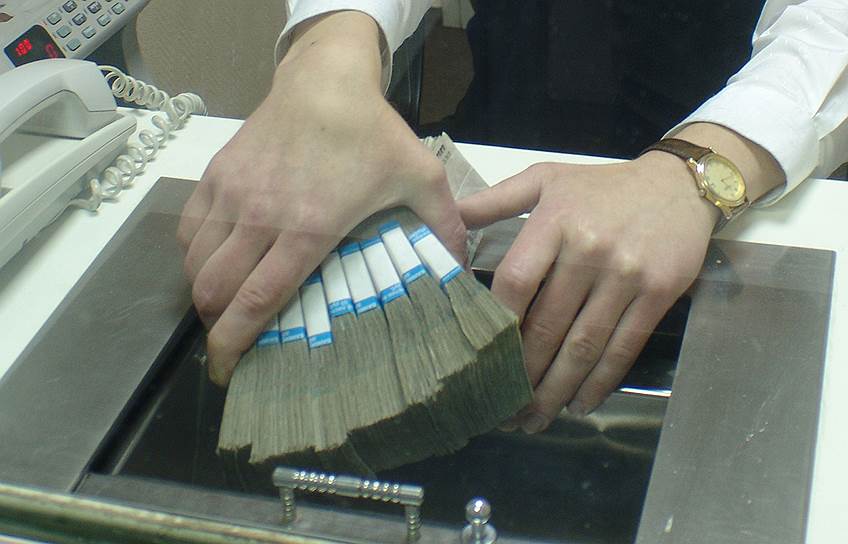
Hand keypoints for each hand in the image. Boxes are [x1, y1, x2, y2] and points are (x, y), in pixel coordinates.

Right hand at [177, 13, 465, 384]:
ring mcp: (231, 194)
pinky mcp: (215, 176)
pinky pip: (187, 232)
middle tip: (233, 343)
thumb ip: (443, 227)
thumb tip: (459, 272)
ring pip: (194, 264)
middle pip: (214, 291)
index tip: (228, 372)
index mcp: (307, 227)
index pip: (257, 299)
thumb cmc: (372, 132)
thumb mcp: (422, 177)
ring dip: (205, 294)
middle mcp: (258, 215)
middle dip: (216, 328)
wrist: (324, 80)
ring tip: (225, 308)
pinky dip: (195, 258)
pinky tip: (216, 264)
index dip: (235, 343)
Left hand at [459, 153, 717, 432]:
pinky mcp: (658, 294)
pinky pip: (623, 347)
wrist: (679, 186)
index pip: (516, 284)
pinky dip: (599, 382)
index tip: (480, 358)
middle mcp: (589, 250)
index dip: (497, 327)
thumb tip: (445, 221)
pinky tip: (579, 403)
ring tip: (534, 419)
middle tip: (503, 409)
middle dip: (522, 374)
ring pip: (583, 345)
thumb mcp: (546, 179)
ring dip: (556, 389)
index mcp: (555, 222)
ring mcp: (626, 275)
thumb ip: (494, 200)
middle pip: (548, 326)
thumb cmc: (603, 187)